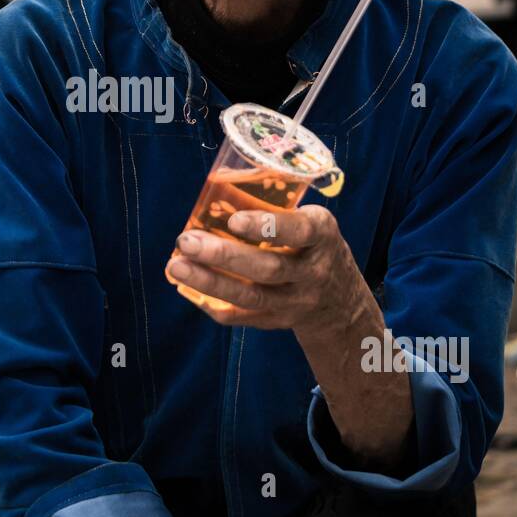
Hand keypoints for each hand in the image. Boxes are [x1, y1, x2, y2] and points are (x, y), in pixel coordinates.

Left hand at [166, 205, 363, 335]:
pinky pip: (242, 317)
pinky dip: (212, 303)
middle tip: (186, 242)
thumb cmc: (312, 245)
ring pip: (251, 297)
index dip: (266, 227)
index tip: (233, 220)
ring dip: (209, 282)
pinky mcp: (278, 321)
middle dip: (224, 256)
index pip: (299, 231)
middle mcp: (312, 273)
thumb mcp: (310, 221)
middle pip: (268, 269)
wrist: (340, 299)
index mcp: (322, 236)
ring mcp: (296, 302)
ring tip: (176, 266)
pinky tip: (187, 287)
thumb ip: (274, 211)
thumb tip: (214, 195)